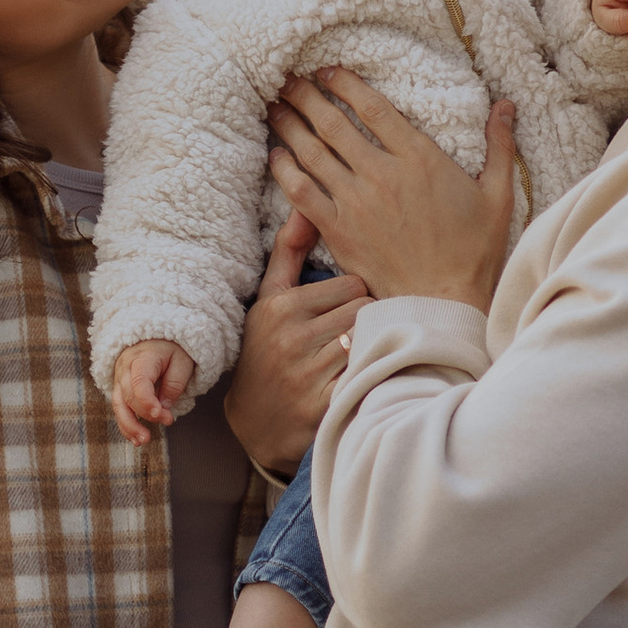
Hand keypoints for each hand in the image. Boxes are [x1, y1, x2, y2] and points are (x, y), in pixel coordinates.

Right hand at [111, 338, 196, 446]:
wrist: (153, 339)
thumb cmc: (170, 349)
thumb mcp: (181, 361)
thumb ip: (174, 383)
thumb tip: (165, 407)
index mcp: (141, 358)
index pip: (138, 382)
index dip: (147, 402)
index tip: (161, 415)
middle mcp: (124, 368)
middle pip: (128, 396)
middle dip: (145, 414)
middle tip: (167, 422)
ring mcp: (119, 379)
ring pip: (118, 406)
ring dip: (129, 426)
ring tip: (143, 441)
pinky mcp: (119, 389)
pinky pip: (119, 409)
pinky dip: (126, 425)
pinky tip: (135, 439)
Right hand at [224, 212, 369, 476]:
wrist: (255, 423)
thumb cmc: (266, 351)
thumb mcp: (269, 300)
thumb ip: (287, 251)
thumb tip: (304, 205)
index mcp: (281, 307)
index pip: (352, 284)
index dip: (356, 297)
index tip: (346, 311)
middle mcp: (292, 339)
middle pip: (365, 310)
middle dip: (365, 321)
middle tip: (355, 334)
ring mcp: (308, 374)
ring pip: (369, 340)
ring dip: (370, 347)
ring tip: (357, 355)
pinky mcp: (324, 406)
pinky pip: (367, 375)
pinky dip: (371, 375)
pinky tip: (362, 378)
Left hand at [267, 67, 517, 312]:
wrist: (443, 301)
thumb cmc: (474, 252)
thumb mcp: (497, 195)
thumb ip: (499, 146)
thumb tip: (505, 105)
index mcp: (419, 159)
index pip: (373, 107)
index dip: (345, 84)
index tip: (327, 70)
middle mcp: (383, 175)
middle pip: (333, 123)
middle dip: (306, 96)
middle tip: (286, 78)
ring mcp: (356, 203)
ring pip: (312, 153)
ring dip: (290, 124)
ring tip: (274, 105)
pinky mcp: (339, 231)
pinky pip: (302, 193)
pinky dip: (285, 171)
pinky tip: (276, 156)